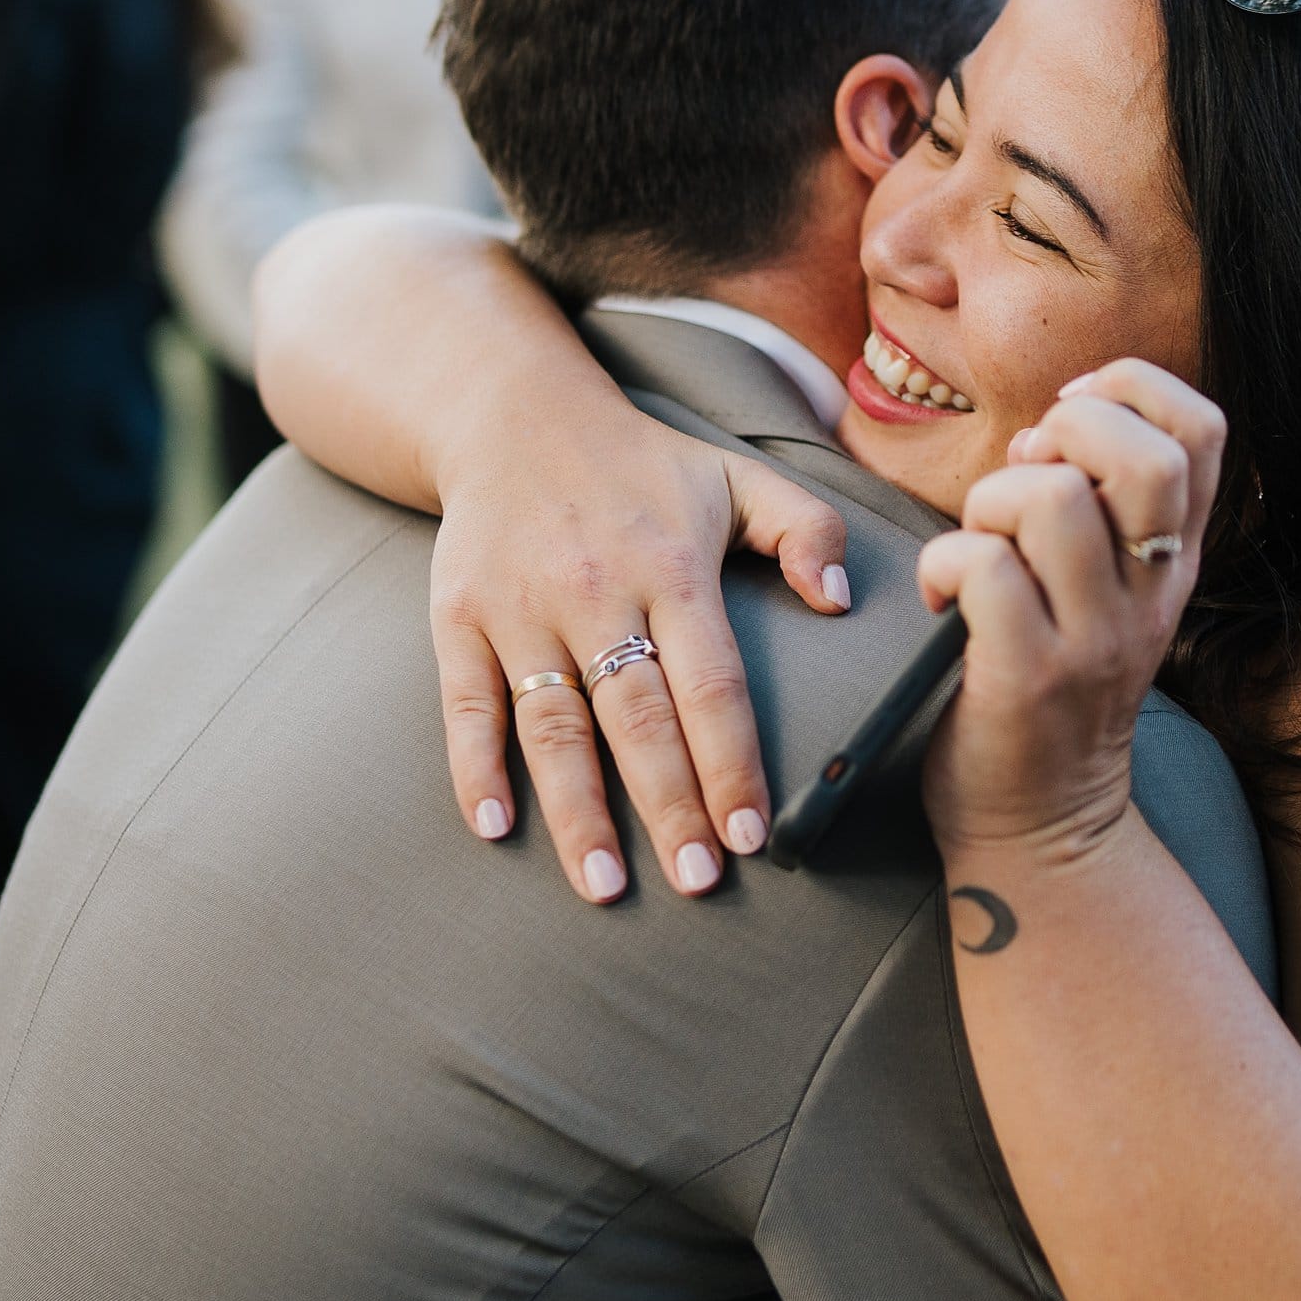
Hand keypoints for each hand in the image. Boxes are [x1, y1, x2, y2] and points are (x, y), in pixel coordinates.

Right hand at [427, 399, 850, 902]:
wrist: (513, 414)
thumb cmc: (643, 464)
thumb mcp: (737, 476)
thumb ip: (808, 529)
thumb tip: (842, 604)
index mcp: (672, 565)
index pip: (712, 682)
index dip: (732, 763)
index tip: (753, 835)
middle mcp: (596, 591)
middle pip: (636, 717)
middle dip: (669, 806)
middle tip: (697, 880)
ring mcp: (521, 608)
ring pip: (552, 724)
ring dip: (577, 811)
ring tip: (604, 886)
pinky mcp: (459, 617)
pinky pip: (466, 704)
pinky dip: (474, 768)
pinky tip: (494, 828)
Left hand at [915, 360, 1225, 857]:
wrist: (1045, 827)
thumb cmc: (1054, 688)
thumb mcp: (1109, 592)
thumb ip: (1099, 506)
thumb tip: (1049, 423)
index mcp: (1175, 558)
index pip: (1201, 428)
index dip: (1129, 390)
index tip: (1067, 420)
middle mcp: (1151, 592)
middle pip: (1143, 454)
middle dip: (1062, 431)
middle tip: (1020, 480)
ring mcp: (1095, 639)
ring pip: (1050, 498)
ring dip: (989, 501)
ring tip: (977, 544)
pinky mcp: (1030, 678)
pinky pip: (983, 566)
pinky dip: (943, 562)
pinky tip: (940, 597)